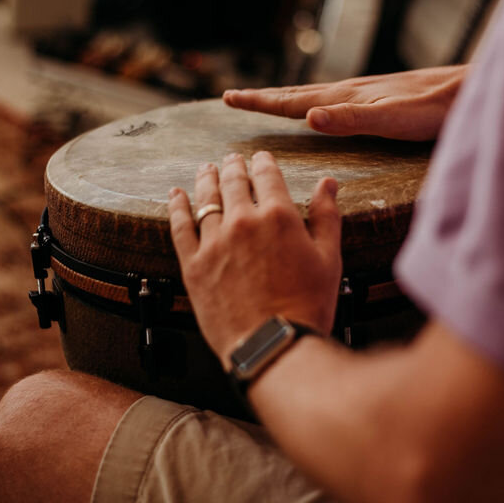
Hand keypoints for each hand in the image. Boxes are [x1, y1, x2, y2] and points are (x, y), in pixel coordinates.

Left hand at [167, 151, 341, 365]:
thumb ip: (326, 216)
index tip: (260, 158)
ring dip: (207, 179)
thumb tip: (328, 183)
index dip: (263, 162)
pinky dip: (176, 206)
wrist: (273, 344)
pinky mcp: (194, 264)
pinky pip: (179, 226)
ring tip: (207, 168)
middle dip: (234, 166)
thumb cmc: (307, 306)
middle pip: (234, 182)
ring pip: (206, 198)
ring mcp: (215, 242)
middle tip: (232, 159)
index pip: (267, 176)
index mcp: (279, 217)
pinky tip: (175, 194)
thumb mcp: (329, 258)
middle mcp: (244, 222)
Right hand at [223, 65, 468, 140]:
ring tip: (266, 101)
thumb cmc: (435, 110)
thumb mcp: (392, 119)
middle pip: (296, 96)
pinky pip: (332, 103)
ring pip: (313, 98)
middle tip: (232, 98)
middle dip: (263, 99)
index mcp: (346, 99)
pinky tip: (320, 110)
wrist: (468, 91)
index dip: (260, 103)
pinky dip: (313, 105)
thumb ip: (351, 119)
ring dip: (285, 100)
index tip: (229, 98)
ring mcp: (364, 94)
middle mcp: (350, 93)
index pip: (293, 102)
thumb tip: (309, 117)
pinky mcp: (378, 99)